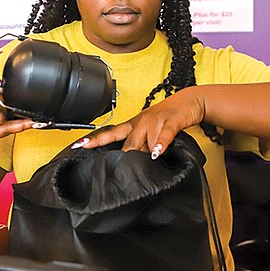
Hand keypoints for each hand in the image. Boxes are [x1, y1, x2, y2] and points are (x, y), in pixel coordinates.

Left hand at [73, 87, 203, 157]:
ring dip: (146, 154)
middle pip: (128, 144)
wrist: (190, 101)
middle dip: (124, 157)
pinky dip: (160, 144)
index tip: (80, 145)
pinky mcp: (172, 120)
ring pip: (146, 143)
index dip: (96, 140)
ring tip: (148, 161)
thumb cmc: (168, 118)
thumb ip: (140, 146)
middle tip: (119, 169)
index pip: (111, 133)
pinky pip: (164, 135)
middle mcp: (142, 122)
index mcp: (134, 124)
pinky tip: (157, 153)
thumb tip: (128, 164)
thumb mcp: (150, 131)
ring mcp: (156, 120)